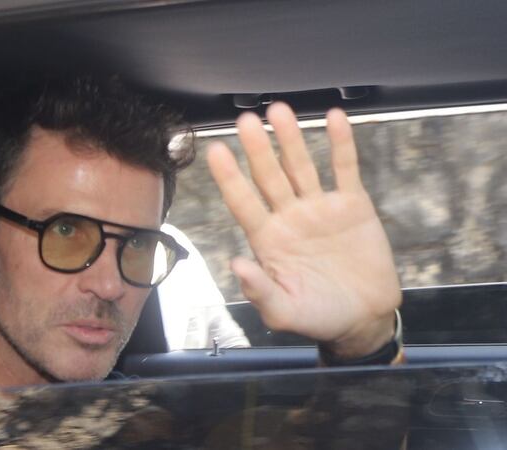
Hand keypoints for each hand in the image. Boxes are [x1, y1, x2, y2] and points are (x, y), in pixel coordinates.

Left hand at [207, 102, 400, 357]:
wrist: (364, 319)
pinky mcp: (353, 205)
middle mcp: (289, 217)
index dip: (230, 178)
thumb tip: (236, 264)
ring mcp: (320, 208)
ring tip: (279, 110)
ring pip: (302, 166)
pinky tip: (333, 118)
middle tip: (245, 120)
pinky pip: (345, 169)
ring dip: (290, 139)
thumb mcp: (284, 311)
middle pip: (269, 176)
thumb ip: (260, 291)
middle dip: (258, 148)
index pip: (243, 202)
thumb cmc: (318, 317)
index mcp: (268, 239)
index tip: (215, 151)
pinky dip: (340, 144)